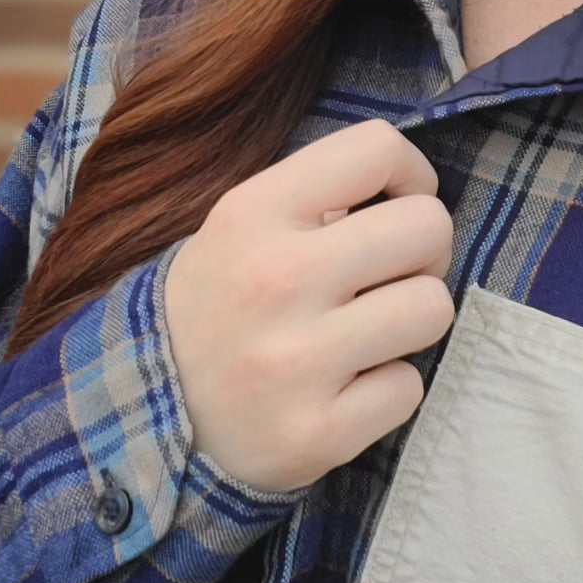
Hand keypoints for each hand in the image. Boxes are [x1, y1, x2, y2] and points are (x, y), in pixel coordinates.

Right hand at [162, 119, 455, 492]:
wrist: (148, 422)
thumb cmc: (219, 313)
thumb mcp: (238, 231)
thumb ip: (316, 200)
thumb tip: (409, 191)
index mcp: (253, 214)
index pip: (377, 150)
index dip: (412, 176)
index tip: (396, 206)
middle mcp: (276, 280)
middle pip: (428, 228)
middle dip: (422, 254)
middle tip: (387, 280)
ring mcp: (298, 362)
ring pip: (434, 309)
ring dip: (410, 324)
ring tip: (365, 335)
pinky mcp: (319, 432)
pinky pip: (409, 387)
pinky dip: (386, 390)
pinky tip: (343, 390)